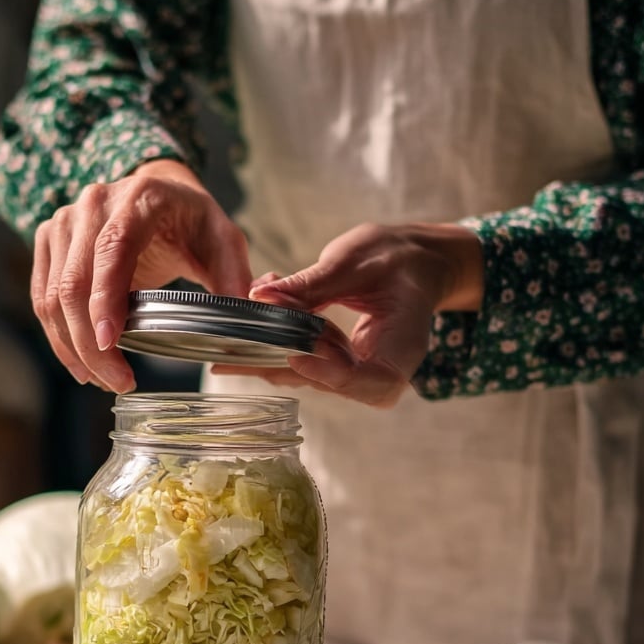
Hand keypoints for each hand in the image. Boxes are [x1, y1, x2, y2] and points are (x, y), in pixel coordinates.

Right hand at [31, 161, 250, 391]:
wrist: (157, 190)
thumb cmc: (192, 220)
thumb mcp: (224, 240)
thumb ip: (233, 274)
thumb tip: (244, 310)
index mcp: (140, 198)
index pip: (112, 249)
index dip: (105, 299)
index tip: (109, 343)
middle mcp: (94, 203)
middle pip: (75, 282)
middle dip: (91, 343)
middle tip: (117, 382)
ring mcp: (64, 220)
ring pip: (52, 295)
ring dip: (73, 347)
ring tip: (103, 381)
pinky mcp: (49, 239)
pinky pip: (43, 297)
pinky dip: (59, 336)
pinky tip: (81, 365)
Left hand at [212, 223, 483, 407]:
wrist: (417, 264)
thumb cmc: (399, 258)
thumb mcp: (358, 260)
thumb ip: (311, 283)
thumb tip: (260, 294)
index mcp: (405, 349)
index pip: (369, 380)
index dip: (333, 373)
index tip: (298, 355)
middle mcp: (384, 372)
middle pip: (331, 385)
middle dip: (280, 369)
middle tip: (232, 359)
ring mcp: (362, 373)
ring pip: (311, 379)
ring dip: (269, 362)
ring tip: (227, 353)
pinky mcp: (342, 366)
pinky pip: (307, 365)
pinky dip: (276, 350)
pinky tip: (246, 336)